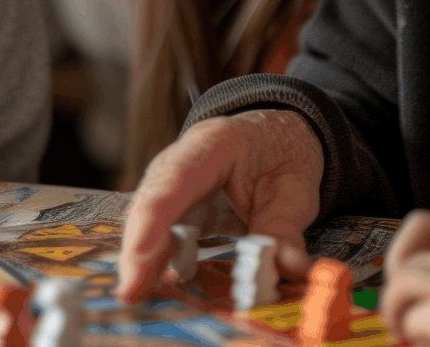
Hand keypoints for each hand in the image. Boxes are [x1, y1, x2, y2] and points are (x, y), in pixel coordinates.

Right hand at [117, 109, 323, 302]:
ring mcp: (170, 179)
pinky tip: (151, 287)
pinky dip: (151, 258)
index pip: (177, 178)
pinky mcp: (170, 203)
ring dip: (140, 257)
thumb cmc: (282, 153)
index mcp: (216, 143)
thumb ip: (286, 230)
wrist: (276, 133)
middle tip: (133, 294)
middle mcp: (182, 158)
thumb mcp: (296, 189)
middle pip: (151, 200)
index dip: (155, 219)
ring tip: (138, 296)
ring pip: (145, 217)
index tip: (140, 258)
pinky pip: (154, 230)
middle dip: (138, 248)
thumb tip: (288, 269)